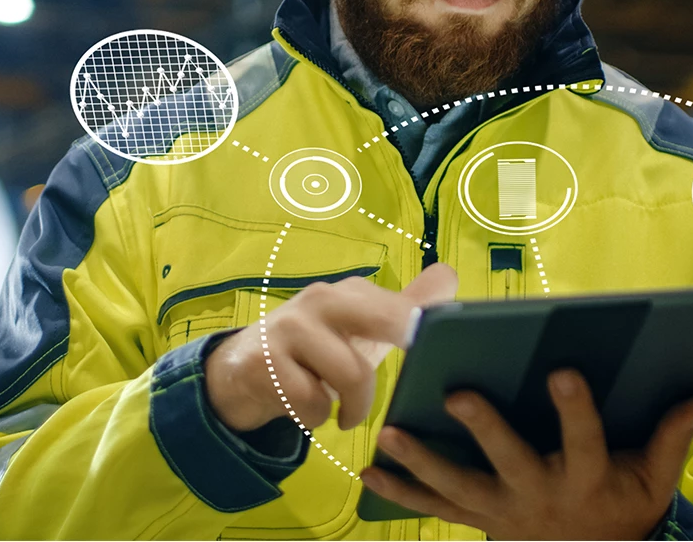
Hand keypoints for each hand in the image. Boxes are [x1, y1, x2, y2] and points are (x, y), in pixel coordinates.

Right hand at [205, 263, 456, 432]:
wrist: (241, 371)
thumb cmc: (317, 350)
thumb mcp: (361, 331)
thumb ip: (405, 307)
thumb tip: (450, 275)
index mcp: (350, 292)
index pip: (401, 305)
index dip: (426, 327)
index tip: (441, 346)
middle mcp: (322, 300)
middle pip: (383, 319)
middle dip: (406, 341)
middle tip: (415, 378)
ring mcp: (291, 328)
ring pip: (352, 374)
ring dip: (355, 407)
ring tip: (346, 414)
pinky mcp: (264, 363)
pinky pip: (313, 402)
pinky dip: (316, 417)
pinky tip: (305, 408)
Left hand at [361, 370, 692, 539]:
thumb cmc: (623, 509)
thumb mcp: (655, 480)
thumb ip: (671, 436)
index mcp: (586, 479)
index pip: (583, 440)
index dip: (574, 408)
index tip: (563, 370)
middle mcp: (539, 495)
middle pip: (509, 461)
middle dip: (483, 428)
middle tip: (456, 393)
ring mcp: (503, 511)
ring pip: (458, 486)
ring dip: (421, 461)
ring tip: (389, 430)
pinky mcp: (478, 519)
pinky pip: (434, 508)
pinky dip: (401, 492)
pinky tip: (369, 470)